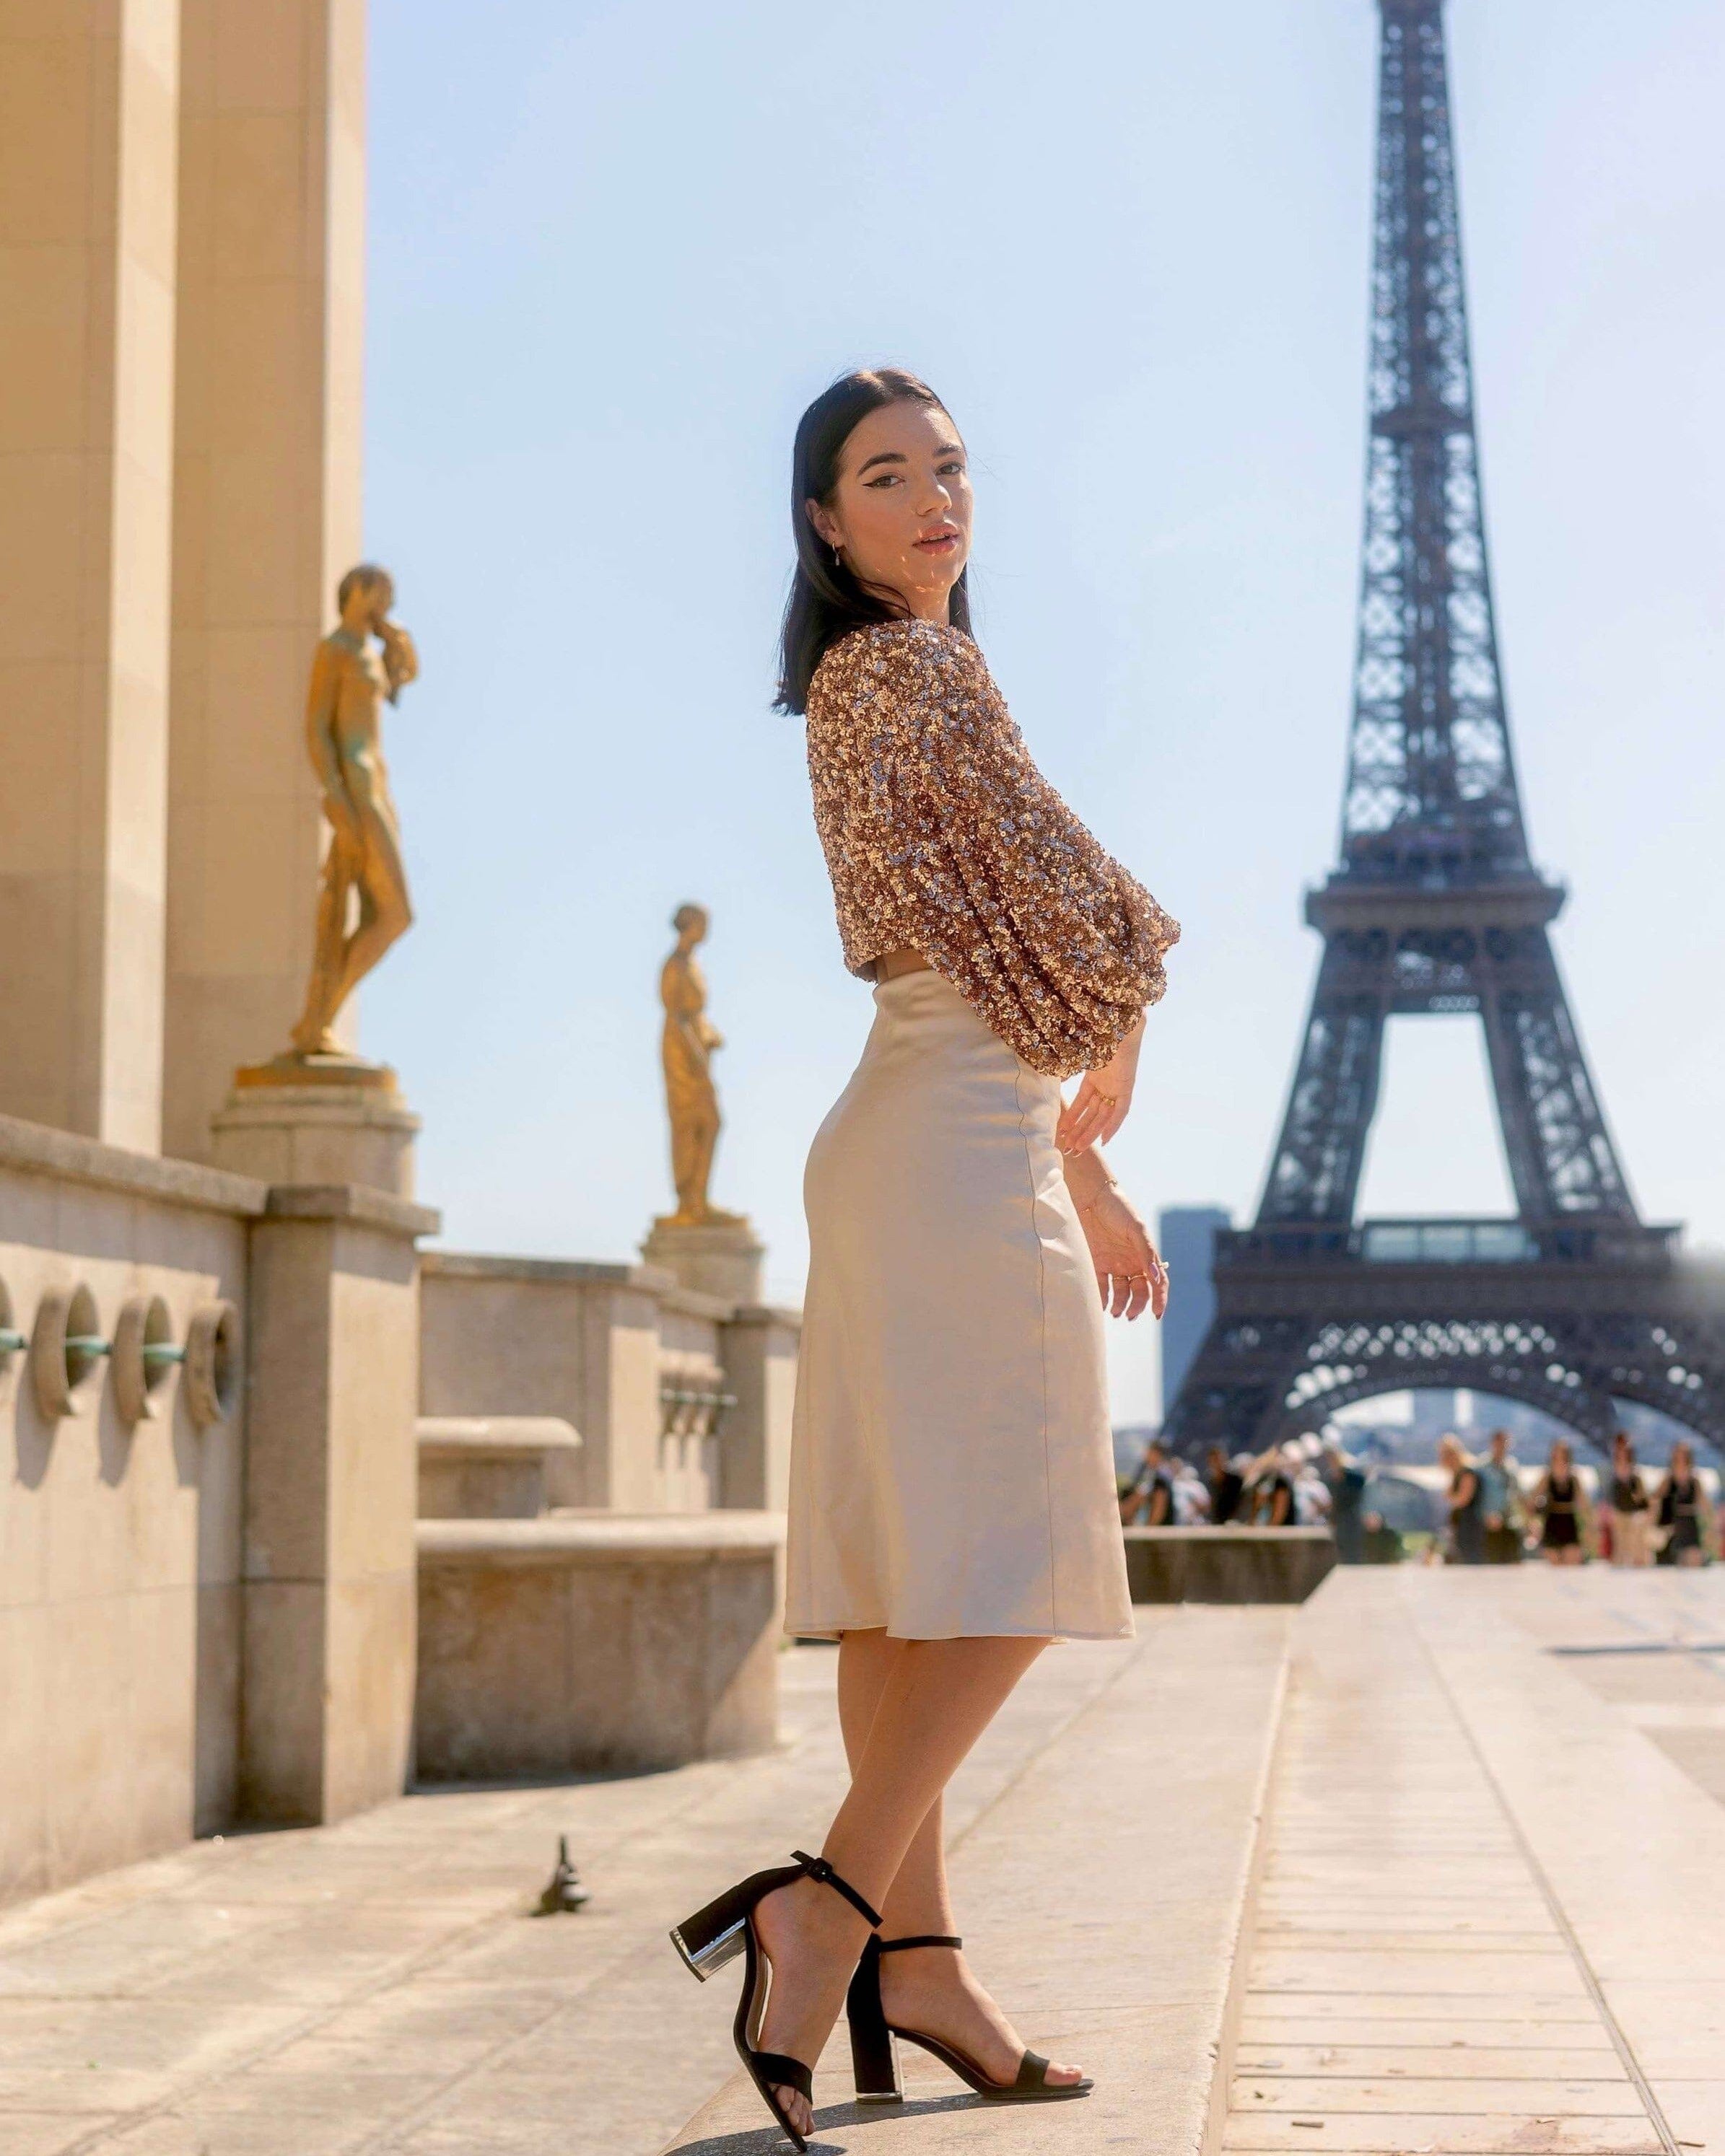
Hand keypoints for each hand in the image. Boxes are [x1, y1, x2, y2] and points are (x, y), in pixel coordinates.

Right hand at [1056, 1015, 1144, 1153]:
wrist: (1115, 1019)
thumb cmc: (1094, 1030)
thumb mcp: (1073, 1052)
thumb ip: (1062, 1065)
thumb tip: (1039, 1067)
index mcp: (1094, 1074)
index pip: (1082, 1102)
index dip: (1073, 1117)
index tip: (1061, 1132)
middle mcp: (1106, 1083)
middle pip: (1092, 1113)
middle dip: (1079, 1132)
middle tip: (1068, 1149)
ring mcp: (1116, 1085)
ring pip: (1102, 1116)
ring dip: (1090, 1132)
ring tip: (1077, 1148)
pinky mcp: (1127, 1085)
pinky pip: (1121, 1111)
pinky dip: (1113, 1125)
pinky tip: (1104, 1140)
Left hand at [1072, 1181, 1167, 1320]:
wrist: (1091, 1197)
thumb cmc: (1118, 1209)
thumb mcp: (1136, 1229)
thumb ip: (1146, 1254)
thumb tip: (1156, 1278)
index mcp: (1145, 1256)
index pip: (1157, 1282)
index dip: (1159, 1298)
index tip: (1156, 1313)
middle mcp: (1131, 1263)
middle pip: (1139, 1291)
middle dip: (1137, 1305)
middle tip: (1129, 1315)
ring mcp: (1113, 1264)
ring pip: (1120, 1292)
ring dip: (1120, 1305)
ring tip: (1116, 1312)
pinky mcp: (1096, 1263)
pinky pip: (1101, 1286)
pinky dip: (1102, 1297)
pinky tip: (1101, 1305)